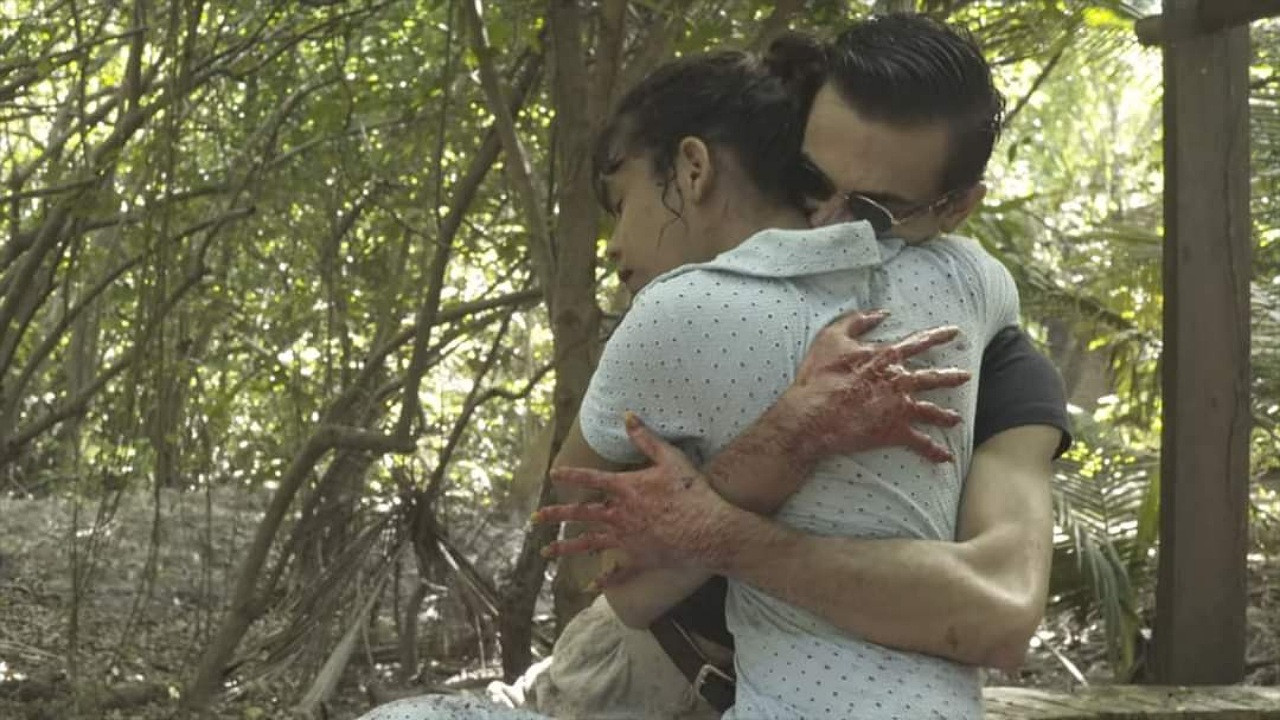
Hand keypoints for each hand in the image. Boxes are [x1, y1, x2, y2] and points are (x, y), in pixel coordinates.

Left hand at [534, 414, 735, 587]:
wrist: (708, 530)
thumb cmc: (691, 493)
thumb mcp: (670, 458)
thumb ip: (646, 438)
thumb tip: (627, 415)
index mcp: (625, 490)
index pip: (592, 479)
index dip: (571, 475)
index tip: (553, 474)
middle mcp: (620, 516)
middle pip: (582, 514)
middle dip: (556, 515)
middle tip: (536, 518)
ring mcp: (627, 540)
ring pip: (590, 544)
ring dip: (567, 547)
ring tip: (546, 552)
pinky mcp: (639, 559)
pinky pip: (617, 573)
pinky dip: (604, 580)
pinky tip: (590, 587)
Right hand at [783, 310, 970, 462]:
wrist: (812, 415)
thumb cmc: (820, 376)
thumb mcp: (831, 337)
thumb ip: (857, 321)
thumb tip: (880, 313)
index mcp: (886, 357)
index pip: (919, 342)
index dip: (938, 336)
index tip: (954, 332)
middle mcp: (899, 381)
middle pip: (933, 378)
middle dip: (951, 376)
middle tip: (966, 376)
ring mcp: (899, 408)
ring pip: (931, 411)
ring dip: (945, 415)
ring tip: (956, 420)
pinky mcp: (894, 431)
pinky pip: (920, 442)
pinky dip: (934, 451)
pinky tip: (945, 457)